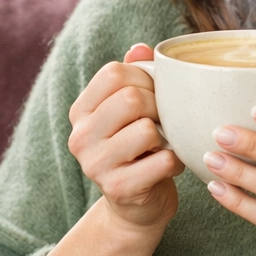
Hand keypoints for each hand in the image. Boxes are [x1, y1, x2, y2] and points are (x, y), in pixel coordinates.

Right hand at [67, 43, 184, 233]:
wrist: (138, 207)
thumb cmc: (141, 150)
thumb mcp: (133, 113)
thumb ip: (135, 77)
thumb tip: (140, 48)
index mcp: (81, 111)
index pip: (114, 73)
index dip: (146, 79)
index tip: (155, 96)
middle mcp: (80, 136)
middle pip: (131, 99)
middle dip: (160, 108)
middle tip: (165, 123)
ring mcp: (95, 164)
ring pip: (147, 129)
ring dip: (168, 137)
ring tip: (164, 145)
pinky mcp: (118, 188)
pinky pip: (163, 160)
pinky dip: (176, 162)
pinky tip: (169, 167)